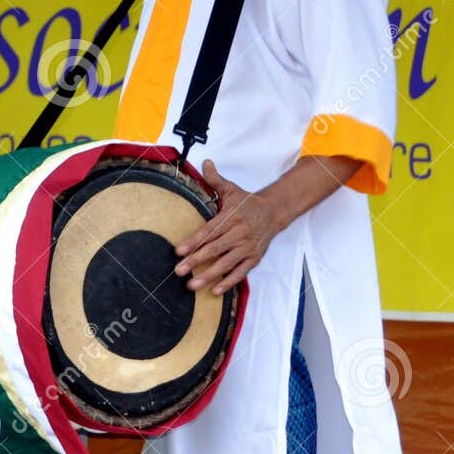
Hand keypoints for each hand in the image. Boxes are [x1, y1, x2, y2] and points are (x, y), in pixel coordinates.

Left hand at [174, 160, 282, 295]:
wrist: (275, 212)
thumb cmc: (247, 202)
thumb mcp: (232, 190)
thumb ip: (215, 179)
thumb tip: (205, 162)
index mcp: (231, 217)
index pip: (209, 231)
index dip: (193, 242)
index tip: (179, 251)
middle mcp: (240, 233)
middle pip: (215, 249)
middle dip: (196, 261)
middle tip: (179, 272)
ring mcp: (248, 247)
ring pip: (226, 263)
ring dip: (209, 275)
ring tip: (192, 285)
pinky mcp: (254, 258)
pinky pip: (240, 272)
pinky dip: (228, 282)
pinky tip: (214, 290)